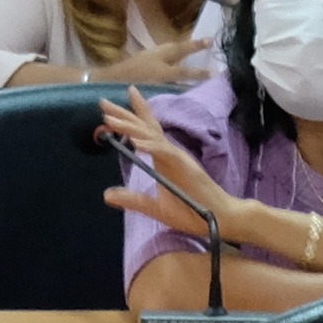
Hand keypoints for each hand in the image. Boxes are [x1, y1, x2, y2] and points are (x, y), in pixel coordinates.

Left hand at [95, 97, 216, 238]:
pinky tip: (135, 142)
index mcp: (164, 158)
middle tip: (102, 102)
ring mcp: (178, 158)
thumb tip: (107, 195)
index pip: (146, 132)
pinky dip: (150, 145)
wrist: (220, 220)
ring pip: (151, 136)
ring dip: (130, 126)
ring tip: (109, 119)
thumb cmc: (193, 211)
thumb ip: (133, 200)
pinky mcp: (185, 167)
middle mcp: (170, 153)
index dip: (131, 117)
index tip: (109, 108)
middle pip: (145, 127)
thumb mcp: (157, 208)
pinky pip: (165, 152)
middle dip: (124, 114)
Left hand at [106, 40, 211, 89]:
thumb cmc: (122, 92)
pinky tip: (173, 53)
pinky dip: (171, 50)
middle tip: (209, 40)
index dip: (200, 73)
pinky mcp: (141, 56)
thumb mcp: (144, 96)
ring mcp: (147, 55)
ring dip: (183, 45)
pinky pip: (161, 50)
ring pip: (169, 47)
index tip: (215, 73)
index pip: (184, 72)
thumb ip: (162, 94)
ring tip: (196, 43)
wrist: (101, 80)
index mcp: (158, 71)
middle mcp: (155, 59)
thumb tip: (178, 94)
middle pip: (178, 49)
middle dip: (195, 45)